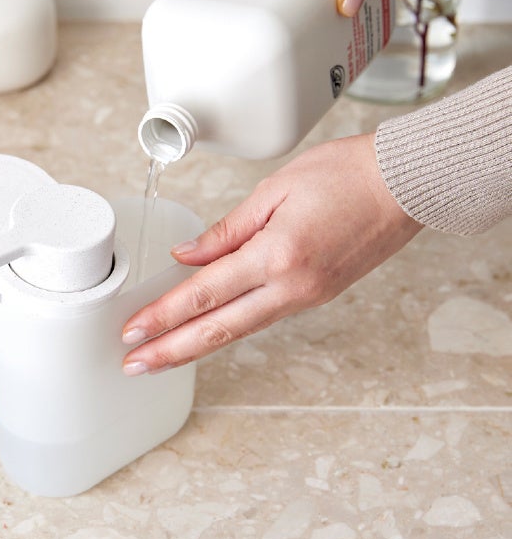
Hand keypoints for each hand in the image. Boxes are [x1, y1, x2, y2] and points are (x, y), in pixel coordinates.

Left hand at [121, 134, 422, 374]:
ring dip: (198, 345)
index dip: (164, 315)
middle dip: (172, 350)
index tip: (134, 330)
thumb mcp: (273, 190)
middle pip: (219, 328)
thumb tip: (186, 256)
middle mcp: (293, 286)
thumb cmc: (346, 174)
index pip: (205, 293)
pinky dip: (230, 327)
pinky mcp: (318, 295)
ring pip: (241, 329)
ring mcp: (308, 296)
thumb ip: (225, 230)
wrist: (405, 184)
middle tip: (135, 364)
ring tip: (163, 355)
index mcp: (277, 255)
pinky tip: (208, 329)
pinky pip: (264, 316)